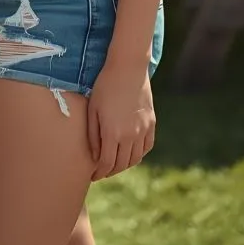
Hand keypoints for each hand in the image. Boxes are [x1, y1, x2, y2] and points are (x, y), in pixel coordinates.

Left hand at [87, 61, 154, 179]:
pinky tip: (131, 154)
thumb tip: (94, 155)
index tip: (93, 176)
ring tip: (115, 165)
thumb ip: (93, 135)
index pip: (106, 162)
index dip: (99, 172)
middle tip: (102, 172)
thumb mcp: (92, 109)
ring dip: (124, 165)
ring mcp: (143, 130)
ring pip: (135, 158)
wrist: (127, 68)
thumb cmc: (104, 86)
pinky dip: (139, 154)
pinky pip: (147, 147)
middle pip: (121, 164)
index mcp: (112, 132)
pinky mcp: (151, 123)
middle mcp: (130, 135)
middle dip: (110, 171)